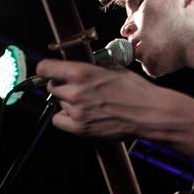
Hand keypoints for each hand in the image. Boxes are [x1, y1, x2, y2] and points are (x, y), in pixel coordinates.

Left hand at [35, 59, 164, 138]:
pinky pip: (59, 120)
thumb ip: (90, 67)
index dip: (45, 70)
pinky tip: (79, 115)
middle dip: (61, 86)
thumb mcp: (112, 68)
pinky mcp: (80, 128)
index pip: (44, 69)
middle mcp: (75, 92)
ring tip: (87, 103)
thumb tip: (75, 66)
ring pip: (58, 103)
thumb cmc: (135, 90)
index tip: (48, 72)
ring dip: (67, 102)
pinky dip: (65, 118)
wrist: (149, 113)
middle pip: (51, 87)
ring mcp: (76, 111)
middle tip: (75, 88)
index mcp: (81, 72)